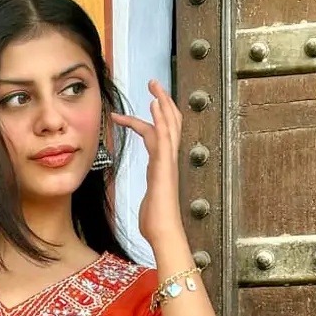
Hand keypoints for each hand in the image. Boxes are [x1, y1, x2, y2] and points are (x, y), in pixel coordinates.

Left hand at [111, 79, 185, 248]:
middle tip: (152, 82)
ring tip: (152, 84)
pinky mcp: (164, 166)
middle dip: (162, 101)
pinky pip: (164, 137)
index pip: (162, 134)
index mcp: (164, 166)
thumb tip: (150, 199)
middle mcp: (169, 160)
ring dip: (161, 102)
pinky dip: (160, 118)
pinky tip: (154, 105)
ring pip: (169, 124)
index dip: (155, 117)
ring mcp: (168, 162)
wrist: (164, 233)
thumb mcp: (150, 203)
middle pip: (171, 122)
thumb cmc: (156, 222)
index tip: (145, 105)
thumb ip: (151, 194)